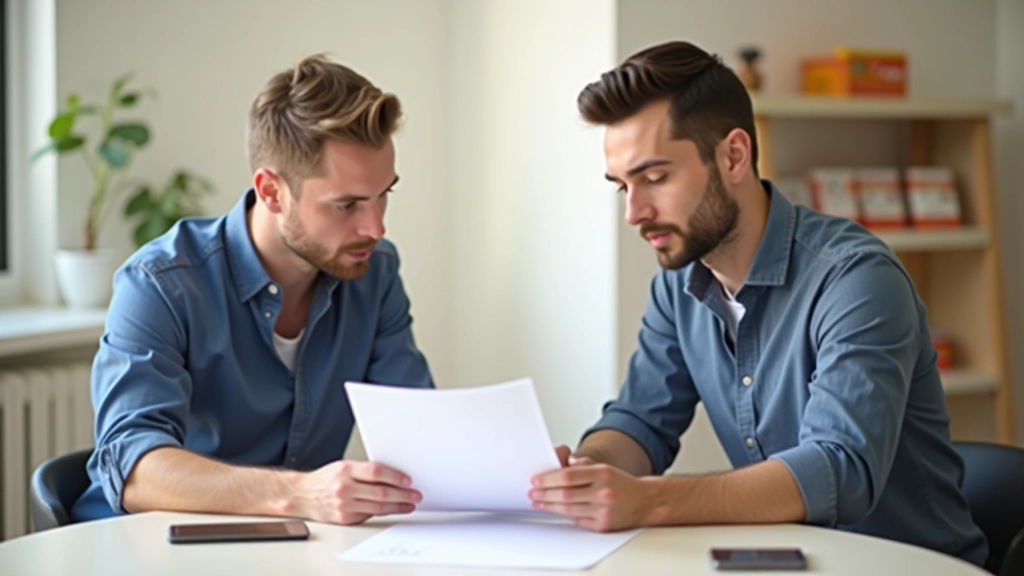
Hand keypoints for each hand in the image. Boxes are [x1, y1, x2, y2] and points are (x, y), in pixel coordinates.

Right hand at [290, 460, 421, 524]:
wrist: (302, 495)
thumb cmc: (325, 479)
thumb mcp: (343, 467)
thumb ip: (365, 471)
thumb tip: (393, 476)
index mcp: (345, 470)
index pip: (376, 472)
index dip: (395, 477)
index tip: (408, 480)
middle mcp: (344, 488)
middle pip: (381, 492)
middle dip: (402, 494)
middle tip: (415, 495)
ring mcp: (344, 505)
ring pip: (378, 507)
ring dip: (397, 506)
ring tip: (409, 504)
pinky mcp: (344, 518)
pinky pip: (369, 515)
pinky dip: (384, 512)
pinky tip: (393, 509)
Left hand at [529, 460, 651, 531]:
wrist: (645, 501)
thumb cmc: (620, 484)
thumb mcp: (603, 467)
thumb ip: (581, 465)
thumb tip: (559, 463)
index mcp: (602, 474)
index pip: (567, 476)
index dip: (548, 479)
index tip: (536, 480)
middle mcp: (603, 492)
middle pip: (565, 494)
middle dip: (544, 494)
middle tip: (532, 493)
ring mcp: (603, 511)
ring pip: (568, 509)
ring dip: (549, 506)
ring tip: (538, 502)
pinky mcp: (602, 525)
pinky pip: (577, 520)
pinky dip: (565, 514)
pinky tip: (556, 510)